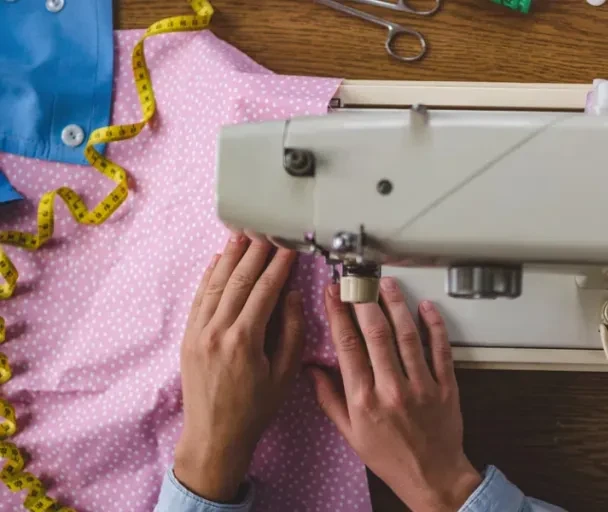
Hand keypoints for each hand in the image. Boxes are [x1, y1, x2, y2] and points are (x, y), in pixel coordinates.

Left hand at [174, 235, 305, 501]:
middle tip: (267, 231)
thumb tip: (292, 296)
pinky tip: (218, 261)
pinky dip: (209, 276)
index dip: (279, 265)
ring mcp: (198, 333)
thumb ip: (291, 332)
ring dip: (230, 258)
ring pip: (215, 285)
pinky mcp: (188, 337)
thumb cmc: (255, 409)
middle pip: (238, 281)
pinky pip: (199, 298)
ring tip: (242, 235)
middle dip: (254, 253)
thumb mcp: (284, 374)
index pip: (264, 291)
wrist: (214, 436)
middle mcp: (217, 331)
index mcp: (244, 340)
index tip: (289, 246)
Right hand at [310, 277, 481, 511]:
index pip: (347, 346)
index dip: (339, 314)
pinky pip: (441, 349)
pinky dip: (434, 326)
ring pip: (408, 335)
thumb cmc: (390, 457)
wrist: (432, 476)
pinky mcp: (446, 386)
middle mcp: (391, 389)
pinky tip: (426, 307)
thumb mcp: (350, 434)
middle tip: (358, 279)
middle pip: (376, 333)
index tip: (333, 293)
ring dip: (396, 305)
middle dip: (364, 300)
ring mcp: (421, 386)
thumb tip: (312, 369)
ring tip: (387, 284)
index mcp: (363, 400)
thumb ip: (330, 399)